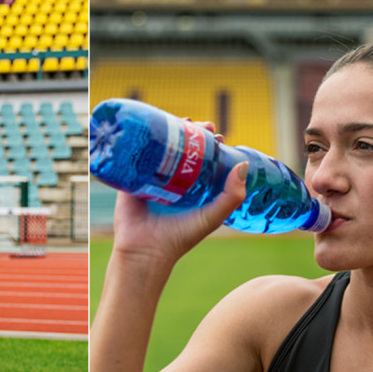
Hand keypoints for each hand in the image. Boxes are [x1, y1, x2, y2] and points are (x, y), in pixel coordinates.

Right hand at [111, 121, 247, 264]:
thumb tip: (243, 165)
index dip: (210, 145)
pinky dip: (143, 138)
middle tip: (201, 126)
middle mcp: (171, 181)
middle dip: (192, 133)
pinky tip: (152, 125)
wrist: (145, 250)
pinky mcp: (130, 178)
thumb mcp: (212, 216)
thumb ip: (231, 196)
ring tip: (182, 121)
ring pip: (161, 147)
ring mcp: (150, 177)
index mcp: (190, 189)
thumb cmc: (179, 237)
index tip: (217, 135)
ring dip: (170, 130)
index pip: (202, 159)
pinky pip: (135, 154)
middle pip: (182, 148)